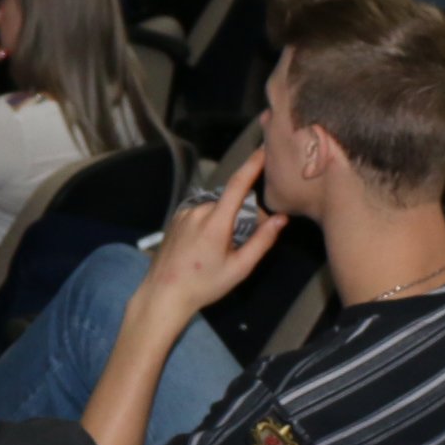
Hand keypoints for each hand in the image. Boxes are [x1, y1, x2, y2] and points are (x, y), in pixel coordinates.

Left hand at [138, 156, 287, 319]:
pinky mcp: (176, 218)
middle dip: (245, 216)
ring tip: (224, 249)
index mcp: (215, 222)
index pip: (237, 184)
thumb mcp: (239, 268)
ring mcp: (184, 213)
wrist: (163, 294)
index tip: (264, 149)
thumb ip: (262, 241)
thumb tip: (281, 219)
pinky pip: (201, 213)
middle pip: (231, 202)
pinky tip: (207, 246)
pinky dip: (211, 222)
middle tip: (247, 243)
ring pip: (216, 208)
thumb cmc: (204, 285)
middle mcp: (198, 211)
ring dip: (227, 220)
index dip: (252, 165)